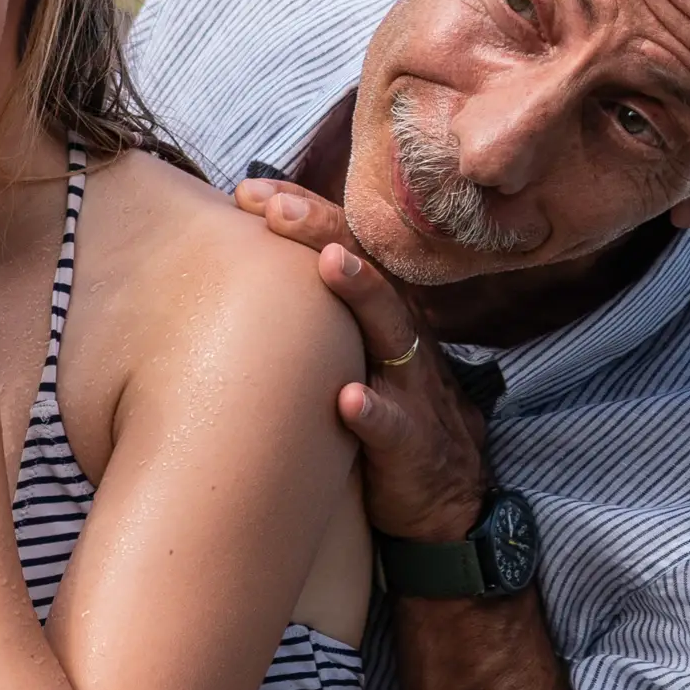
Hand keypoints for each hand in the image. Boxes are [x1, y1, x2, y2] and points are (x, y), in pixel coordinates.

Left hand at [235, 179, 489, 541]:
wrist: (443, 500)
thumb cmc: (381, 414)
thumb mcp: (350, 357)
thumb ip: (316, 315)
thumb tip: (246, 269)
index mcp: (380, 316)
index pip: (345, 247)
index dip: (306, 214)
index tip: (251, 190)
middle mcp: (399, 339)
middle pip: (367, 271)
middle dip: (323, 232)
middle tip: (275, 206)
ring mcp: (410, 390)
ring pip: (390, 333)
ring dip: (360, 293)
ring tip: (328, 260)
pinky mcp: (413, 447)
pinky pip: (395, 427)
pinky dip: (374, 413)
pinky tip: (349, 400)